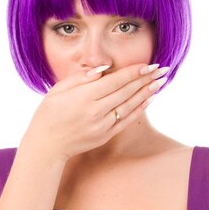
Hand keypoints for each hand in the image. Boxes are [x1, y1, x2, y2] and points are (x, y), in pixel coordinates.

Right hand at [24, 62, 169, 162]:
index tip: (148, 64)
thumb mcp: (58, 89)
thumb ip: (81, 77)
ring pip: (129, 106)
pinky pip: (126, 121)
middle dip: (146, 79)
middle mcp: (95, 111)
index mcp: (84, 97)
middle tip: (162, 69)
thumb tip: (103, 69)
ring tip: (160, 82)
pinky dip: (138, 109)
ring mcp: (102, 125)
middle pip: (126, 91)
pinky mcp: (105, 136)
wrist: (46, 144)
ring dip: (146, 93)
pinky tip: (149, 99)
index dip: (133, 72)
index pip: (115, 81)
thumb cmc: (49, 113)